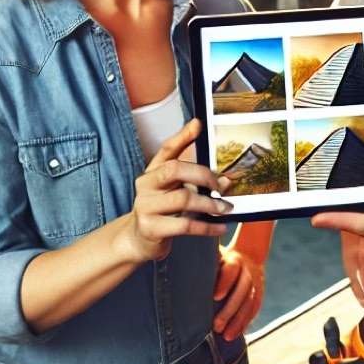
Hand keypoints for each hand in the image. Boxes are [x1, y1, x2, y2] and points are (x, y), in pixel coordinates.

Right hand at [116, 119, 232, 264]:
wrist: (138, 239)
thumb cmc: (162, 212)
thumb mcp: (175, 193)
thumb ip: (197, 183)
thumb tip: (225, 181)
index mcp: (152, 172)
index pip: (167, 149)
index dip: (182, 136)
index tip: (198, 124)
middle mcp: (146, 185)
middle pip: (175, 170)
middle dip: (203, 175)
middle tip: (220, 186)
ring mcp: (146, 206)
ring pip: (183, 198)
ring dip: (209, 204)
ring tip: (224, 208)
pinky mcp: (151, 228)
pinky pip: (185, 225)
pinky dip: (206, 227)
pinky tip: (219, 227)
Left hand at [211, 243, 264, 339]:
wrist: (249, 256)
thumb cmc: (220, 259)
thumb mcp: (213, 255)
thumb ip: (206, 262)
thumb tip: (184, 268)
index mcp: (234, 260)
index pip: (231, 270)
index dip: (225, 283)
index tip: (215, 297)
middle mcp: (247, 272)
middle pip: (241, 291)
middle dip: (230, 310)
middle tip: (216, 326)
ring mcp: (255, 284)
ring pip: (249, 303)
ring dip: (239, 321)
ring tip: (227, 336)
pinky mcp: (259, 295)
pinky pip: (254, 310)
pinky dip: (245, 323)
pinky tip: (236, 334)